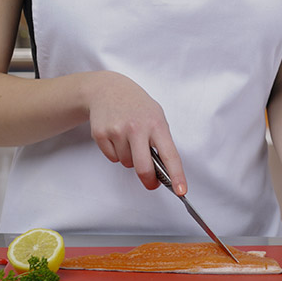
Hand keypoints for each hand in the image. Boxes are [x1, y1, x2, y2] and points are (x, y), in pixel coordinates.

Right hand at [87, 71, 186, 194]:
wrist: (108, 90)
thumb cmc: (137, 106)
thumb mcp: (156, 116)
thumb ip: (160, 140)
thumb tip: (163, 170)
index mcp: (156, 124)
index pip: (170, 155)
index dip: (176, 175)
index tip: (181, 190)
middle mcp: (137, 128)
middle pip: (143, 167)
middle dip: (148, 180)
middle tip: (151, 183)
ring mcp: (117, 131)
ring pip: (127, 163)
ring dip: (130, 158)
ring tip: (129, 139)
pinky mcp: (101, 134)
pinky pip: (112, 157)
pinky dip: (116, 153)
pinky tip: (117, 136)